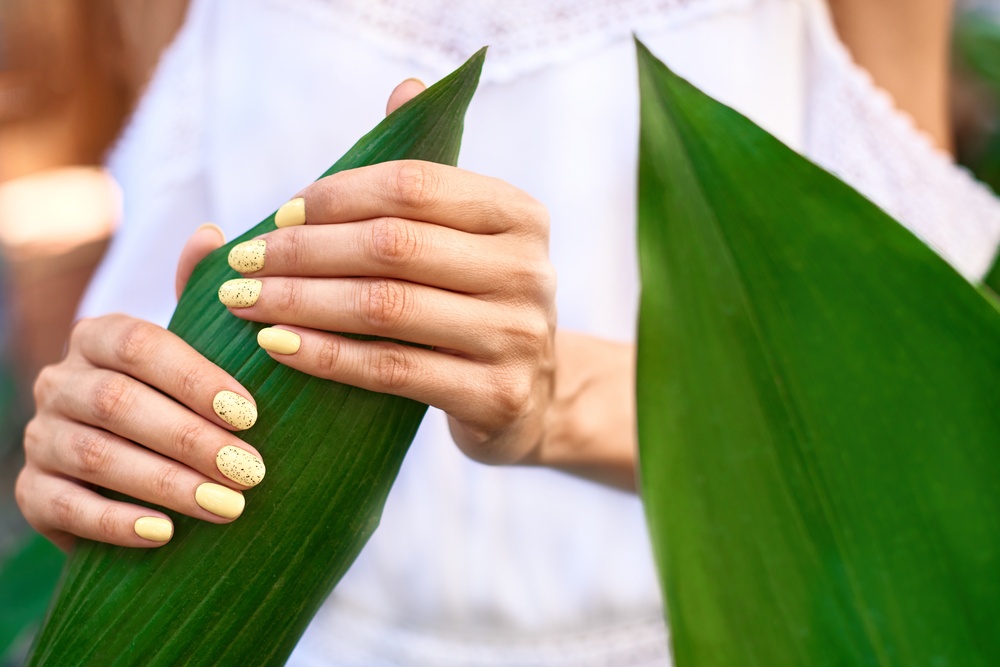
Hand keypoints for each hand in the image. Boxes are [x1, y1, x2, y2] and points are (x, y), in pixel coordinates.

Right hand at [16, 226, 265, 549]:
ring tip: (228, 507)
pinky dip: (116, 522)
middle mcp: (60, 380)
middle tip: (251, 470)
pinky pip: (65, 506)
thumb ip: (200, 299)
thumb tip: (212, 234)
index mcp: (99, 336)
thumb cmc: (180, 400)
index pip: (140, 346)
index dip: (194, 378)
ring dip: (166, 483)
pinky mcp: (31, 492)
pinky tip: (164, 534)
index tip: (251, 414)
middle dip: (190, 439)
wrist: (138, 469)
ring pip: (96, 456)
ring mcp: (40, 436)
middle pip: (119, 404)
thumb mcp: (195, 350)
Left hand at [220, 81, 556, 464]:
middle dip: (303, 251)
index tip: (280, 214)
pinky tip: (277, 346)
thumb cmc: (475, 304)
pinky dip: (325, 355)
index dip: (337, 196)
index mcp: (519, 214)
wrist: (528, 397)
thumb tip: (406, 88)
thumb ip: (429, 175)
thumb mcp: (467, 236)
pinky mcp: (496, 395)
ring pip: (386, 307)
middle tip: (244, 260)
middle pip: (393, 246)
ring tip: (244, 300)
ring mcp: (517, 335)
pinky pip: (391, 371)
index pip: (413, 186)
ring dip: (300, 301)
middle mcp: (527, 270)